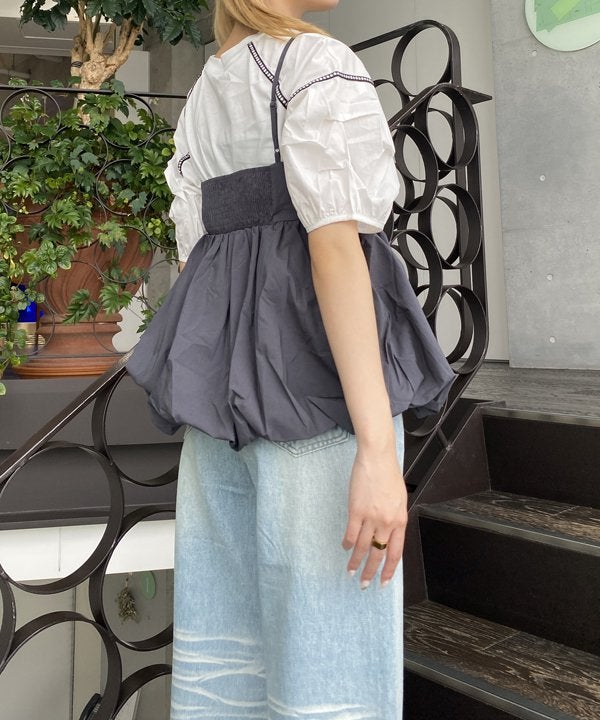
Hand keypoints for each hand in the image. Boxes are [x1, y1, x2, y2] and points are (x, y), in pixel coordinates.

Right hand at [342, 446, 407, 587]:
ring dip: (355, 561)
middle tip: (364, 584)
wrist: (378, 459)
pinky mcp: (356, 510)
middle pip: (378, 555)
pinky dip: (347, 543)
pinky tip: (345, 547)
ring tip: (351, 571)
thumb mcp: (400, 500)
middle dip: (370, 572)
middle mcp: (387, 523)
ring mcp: (371, 517)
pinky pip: (351, 533)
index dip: (389, 570)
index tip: (384, 582)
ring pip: (363, 547)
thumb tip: (389, 534)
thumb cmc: (389, 475)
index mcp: (400, 520)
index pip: (395, 553)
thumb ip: (395, 519)